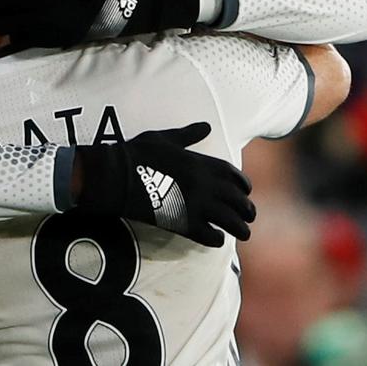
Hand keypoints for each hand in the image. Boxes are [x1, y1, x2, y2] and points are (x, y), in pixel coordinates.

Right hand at [73, 122, 255, 246]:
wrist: (116, 176)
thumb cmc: (137, 153)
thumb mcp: (165, 138)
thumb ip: (189, 134)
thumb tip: (206, 126)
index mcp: (201, 163)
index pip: (233, 175)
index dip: (243, 184)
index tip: (247, 191)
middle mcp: (204, 184)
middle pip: (237, 200)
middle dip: (247, 209)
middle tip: (250, 216)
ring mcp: (195, 205)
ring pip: (229, 220)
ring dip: (240, 228)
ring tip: (243, 233)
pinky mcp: (183, 224)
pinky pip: (209, 236)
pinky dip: (217, 240)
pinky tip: (218, 240)